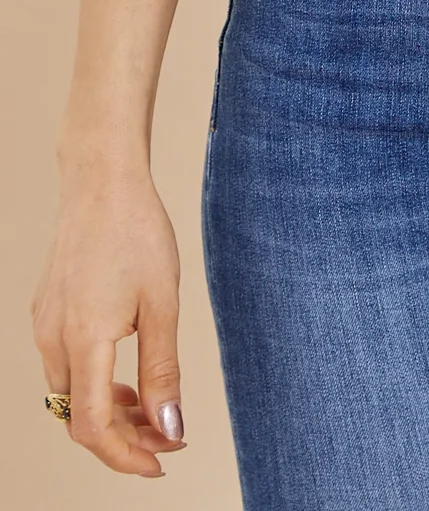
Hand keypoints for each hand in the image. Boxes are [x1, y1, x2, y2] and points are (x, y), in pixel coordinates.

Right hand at [32, 170, 185, 475]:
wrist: (101, 181)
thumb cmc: (137, 231)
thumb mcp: (162, 303)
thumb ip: (163, 370)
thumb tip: (169, 426)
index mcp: (83, 339)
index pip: (94, 427)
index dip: (126, 456)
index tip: (162, 462)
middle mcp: (52, 338)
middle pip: (79, 418)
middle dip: (124, 438)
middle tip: (169, 436)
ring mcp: (44, 325)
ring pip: (71, 395)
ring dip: (109, 413)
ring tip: (153, 410)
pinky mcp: (45, 312)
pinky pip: (65, 368)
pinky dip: (95, 385)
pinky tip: (127, 377)